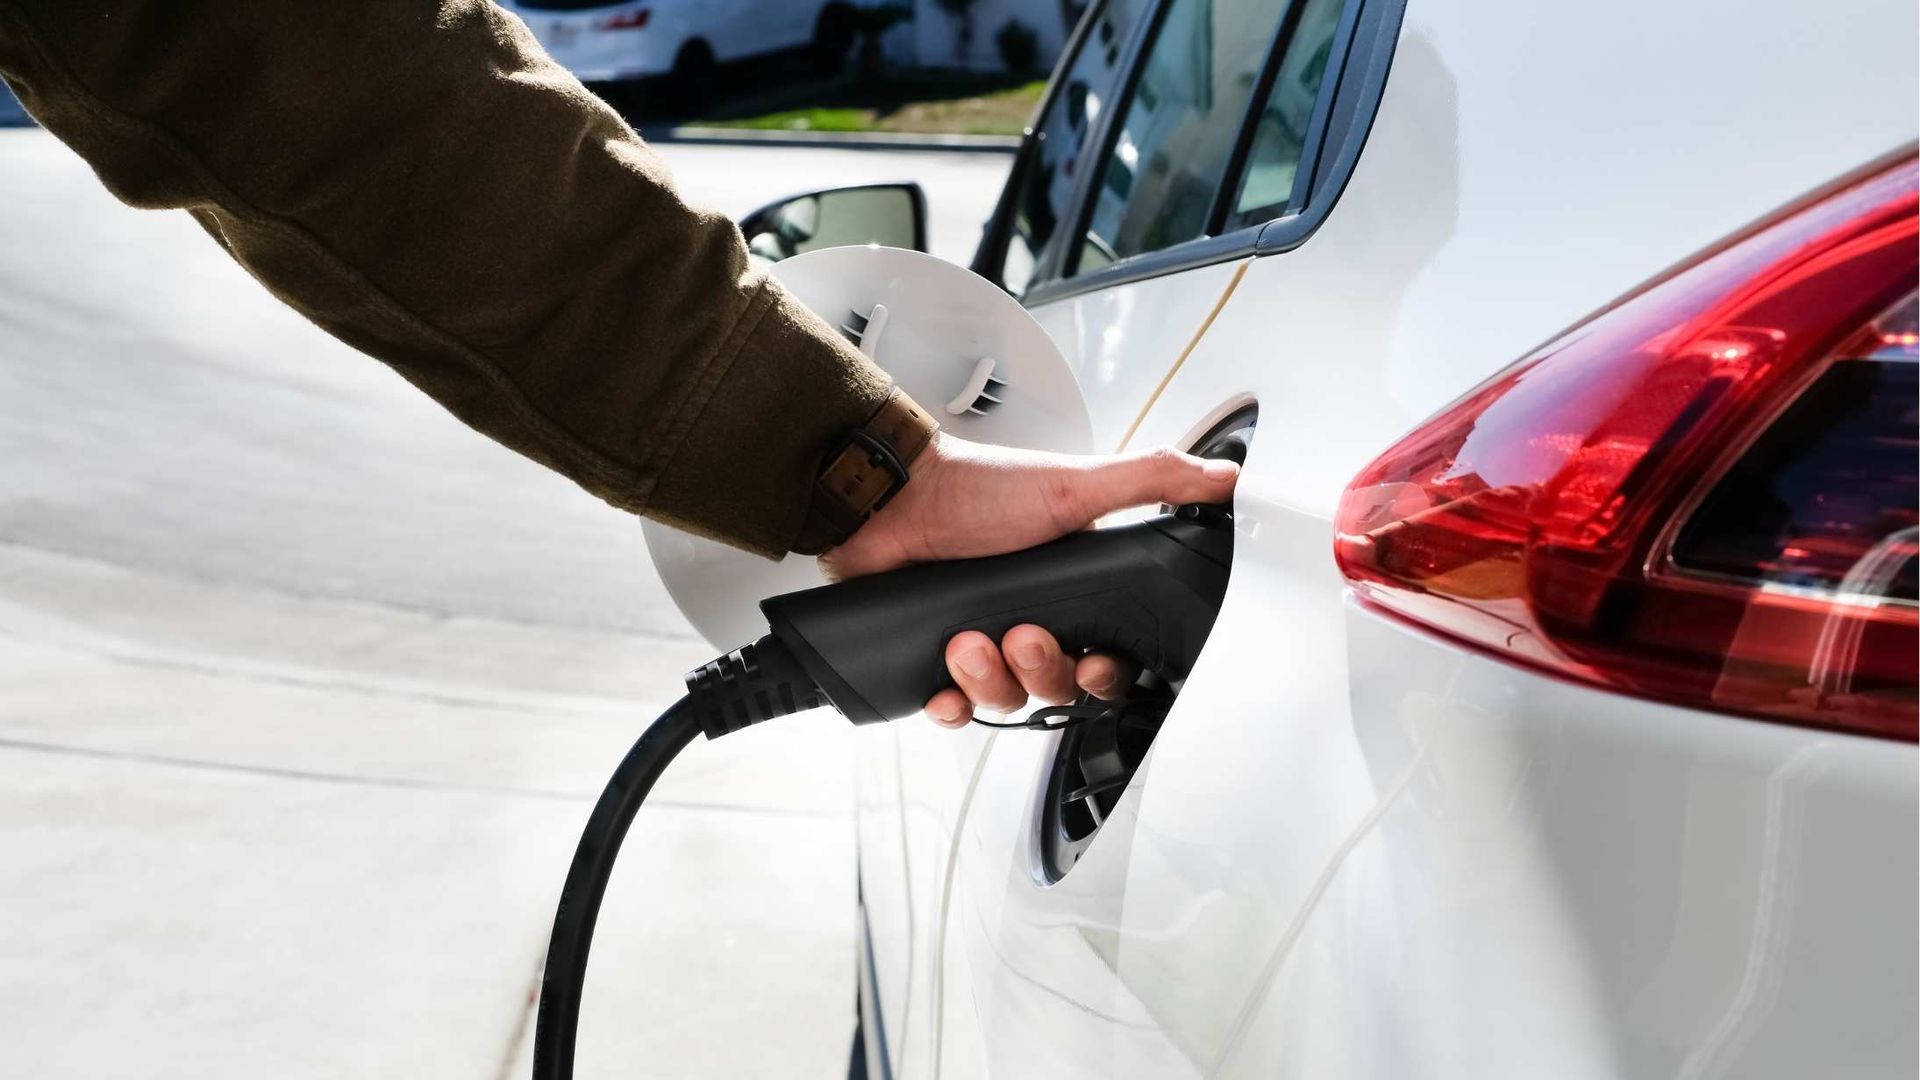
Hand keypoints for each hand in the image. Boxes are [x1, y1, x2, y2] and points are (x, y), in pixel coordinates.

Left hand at [818, 433, 1238, 727]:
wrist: (890, 497)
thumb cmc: (977, 488)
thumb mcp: (1075, 484)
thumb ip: (1152, 482)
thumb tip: (1222, 477)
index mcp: (1071, 591)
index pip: (1108, 658)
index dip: (1106, 674)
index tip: (1094, 662)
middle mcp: (1030, 621)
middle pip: (1058, 688)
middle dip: (1042, 669)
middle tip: (1021, 635)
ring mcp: (980, 643)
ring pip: (1005, 701)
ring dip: (990, 678)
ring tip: (967, 639)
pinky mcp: (933, 659)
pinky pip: (953, 711)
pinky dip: (950, 708)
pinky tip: (942, 690)